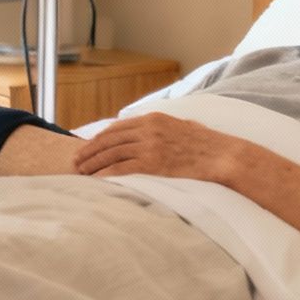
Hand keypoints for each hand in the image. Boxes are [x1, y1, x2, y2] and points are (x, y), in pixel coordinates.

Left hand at [73, 113, 240, 181]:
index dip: (99, 138)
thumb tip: (152, 130)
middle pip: (109, 140)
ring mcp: (150, 146)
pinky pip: (122, 169)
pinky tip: (96, 180)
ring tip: (81, 172)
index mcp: (153, 118)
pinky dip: (105, 174)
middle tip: (76, 161)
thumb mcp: (183, 125)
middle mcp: (148, 129)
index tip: (88, 146)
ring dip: (93, 163)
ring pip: (111, 154)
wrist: (224, 156)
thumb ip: (163, 127)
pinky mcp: (154, 163)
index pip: (117, 127)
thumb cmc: (208, 144)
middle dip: (90, 150)